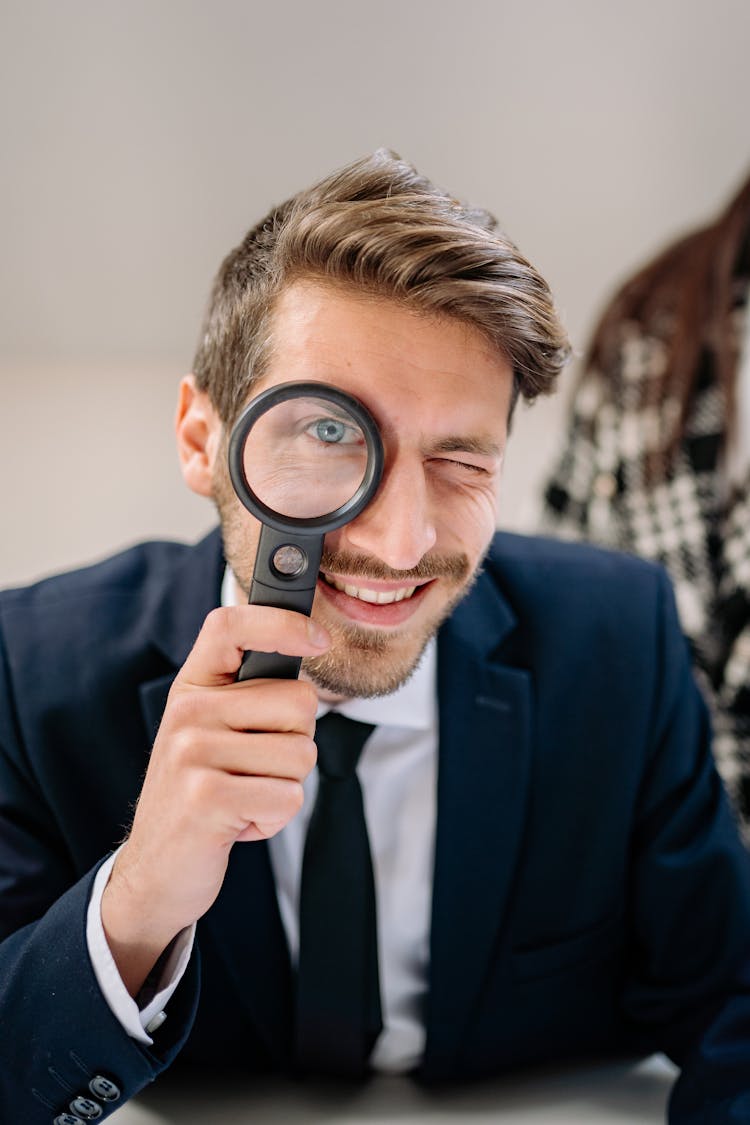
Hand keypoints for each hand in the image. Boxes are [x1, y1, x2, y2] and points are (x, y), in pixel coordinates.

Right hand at [101, 605, 328, 995]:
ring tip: (244, 795)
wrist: (157, 867)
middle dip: (297, 742)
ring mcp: (193, 752)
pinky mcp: (206, 797)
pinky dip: (276, 817)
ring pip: (301, 752)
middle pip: (299, 701)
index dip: (281, 622)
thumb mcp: (212, 731)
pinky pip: (288, 795)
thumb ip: (250, 693)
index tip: (318, 639)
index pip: (231, 625)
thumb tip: (310, 645)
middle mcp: (188, 711)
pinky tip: (239, 821)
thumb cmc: (202, 792)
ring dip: (286, 785)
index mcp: (193, 687)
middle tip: (254, 769)